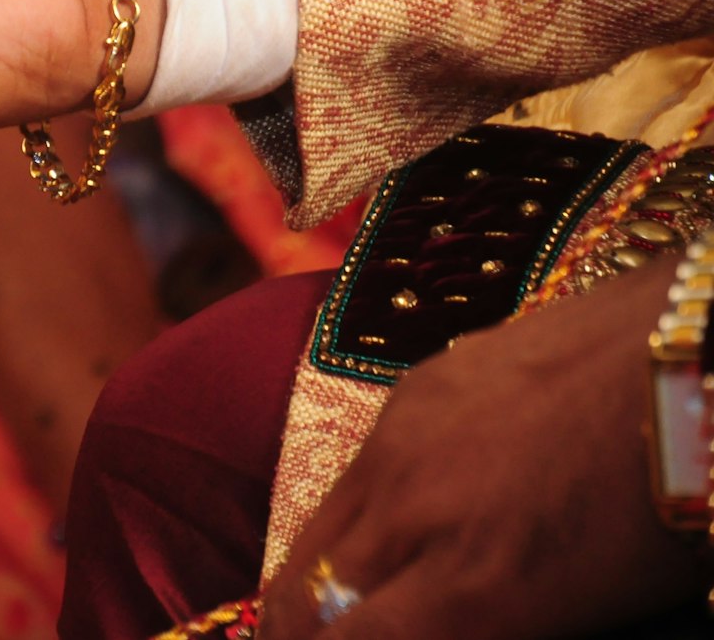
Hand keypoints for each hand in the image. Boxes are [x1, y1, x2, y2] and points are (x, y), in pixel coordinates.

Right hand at [258, 261, 704, 637]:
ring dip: (321, 581)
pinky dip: (364, 516)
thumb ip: (490, 626)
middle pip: (300, 603)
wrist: (689, 363)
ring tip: (349, 603)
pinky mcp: (410, 394)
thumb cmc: (672, 515)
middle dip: (300, 636)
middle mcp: (413, 518)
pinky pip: (357, 475)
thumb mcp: (590, 612)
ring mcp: (401, 445)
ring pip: (316, 536)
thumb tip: (425, 626)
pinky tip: (408, 522)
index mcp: (472, 592)